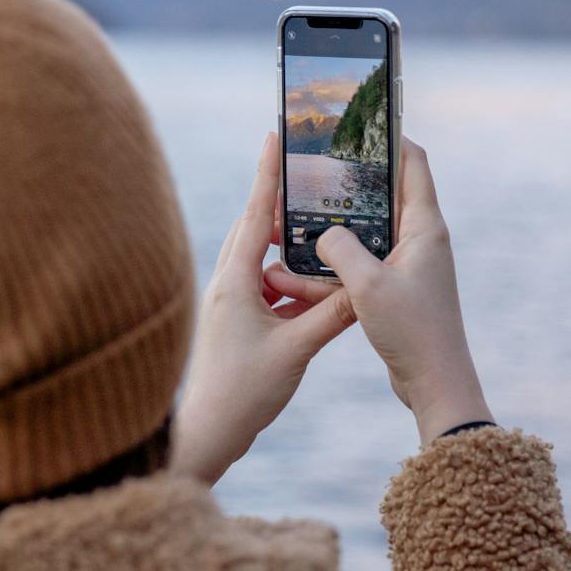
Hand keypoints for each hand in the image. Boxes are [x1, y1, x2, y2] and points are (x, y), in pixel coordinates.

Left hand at [170, 132, 358, 484]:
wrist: (206, 434)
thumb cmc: (243, 394)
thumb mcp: (296, 352)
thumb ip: (332, 314)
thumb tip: (364, 284)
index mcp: (234, 282)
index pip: (254, 215)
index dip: (268, 174)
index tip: (275, 136)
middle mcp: (225, 285)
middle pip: (254, 227)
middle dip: (278, 197)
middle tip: (302, 167)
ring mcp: (227, 303)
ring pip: (258, 258)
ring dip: (283, 240)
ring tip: (312, 220)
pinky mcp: (233, 322)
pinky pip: (262, 284)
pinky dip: (284, 275)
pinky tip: (308, 281)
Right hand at [315, 139, 492, 447]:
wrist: (434, 385)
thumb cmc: (412, 332)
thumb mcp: (367, 286)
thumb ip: (339, 248)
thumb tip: (321, 231)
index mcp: (424, 227)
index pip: (413, 162)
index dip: (389, 138)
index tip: (357, 124)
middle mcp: (420, 240)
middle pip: (381, 195)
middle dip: (344, 186)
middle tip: (311, 172)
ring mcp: (407, 265)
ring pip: (363, 234)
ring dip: (330, 233)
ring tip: (291, 225)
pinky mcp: (395, 289)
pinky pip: (359, 265)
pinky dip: (332, 266)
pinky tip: (298, 272)